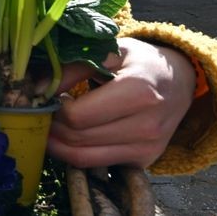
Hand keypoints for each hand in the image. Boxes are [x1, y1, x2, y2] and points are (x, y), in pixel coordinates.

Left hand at [47, 37, 196, 168]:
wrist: (179, 81)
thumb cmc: (139, 62)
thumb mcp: (108, 51)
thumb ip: (72, 68)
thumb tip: (36, 87)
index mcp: (139, 92)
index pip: (77, 116)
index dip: (52, 109)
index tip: (44, 97)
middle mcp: (147, 125)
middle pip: (77, 139)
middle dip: (50, 127)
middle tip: (40, 111)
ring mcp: (148, 147)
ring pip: (83, 158)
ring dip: (57, 144)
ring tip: (50, 123)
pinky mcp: (144, 161)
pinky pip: (97, 164)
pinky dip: (75, 153)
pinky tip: (68, 135)